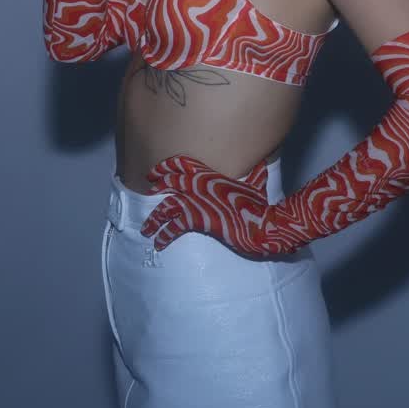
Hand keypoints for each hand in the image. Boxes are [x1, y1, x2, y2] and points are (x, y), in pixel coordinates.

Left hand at [139, 154, 301, 257]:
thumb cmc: (260, 204)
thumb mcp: (258, 185)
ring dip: (154, 218)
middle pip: (170, 183)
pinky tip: (159, 243)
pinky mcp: (198, 219)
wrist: (261, 224)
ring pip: (166, 206)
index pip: (181, 164)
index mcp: (210, 175)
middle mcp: (199, 185)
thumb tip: (262, 166)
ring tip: (146, 229)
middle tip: (148, 192)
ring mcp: (197, 202)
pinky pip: (174, 227)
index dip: (165, 167)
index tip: (155, 172)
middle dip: (156, 187)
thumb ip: (256, 174)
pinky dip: (164, 235)